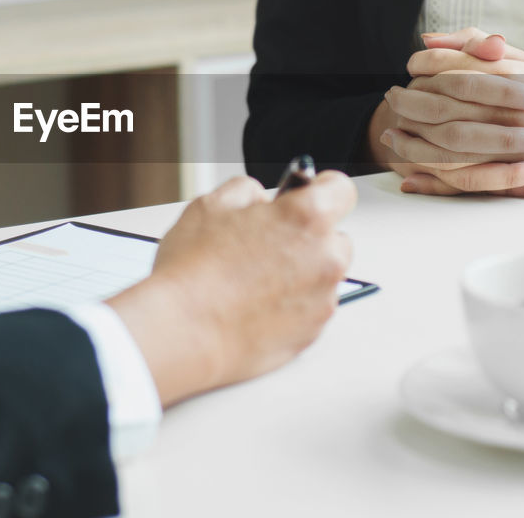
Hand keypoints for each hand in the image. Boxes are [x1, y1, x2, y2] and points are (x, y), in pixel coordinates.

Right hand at [106, 173, 355, 406]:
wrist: (184, 333)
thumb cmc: (194, 273)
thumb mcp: (210, 205)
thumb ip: (247, 190)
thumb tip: (259, 199)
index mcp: (307, 217)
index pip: (340, 189)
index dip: (319, 189)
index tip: (305, 195)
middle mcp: (325, 257)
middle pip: (334, 238)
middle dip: (308, 237)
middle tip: (267, 243)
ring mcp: (322, 299)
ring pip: (322, 276)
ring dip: (300, 273)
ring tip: (253, 281)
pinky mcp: (313, 332)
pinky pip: (310, 309)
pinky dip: (291, 305)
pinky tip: (255, 305)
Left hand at [388, 28, 523, 187]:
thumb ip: (477, 45)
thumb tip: (429, 39)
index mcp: (509, 73)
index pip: (451, 65)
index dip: (423, 66)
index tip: (409, 68)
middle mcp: (507, 105)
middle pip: (441, 103)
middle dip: (409, 102)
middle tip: (393, 99)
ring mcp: (510, 139)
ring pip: (447, 141)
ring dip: (413, 140)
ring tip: (393, 135)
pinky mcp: (513, 170)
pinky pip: (464, 174)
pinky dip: (433, 175)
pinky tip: (412, 171)